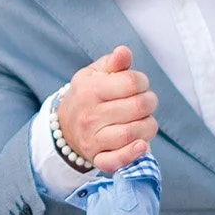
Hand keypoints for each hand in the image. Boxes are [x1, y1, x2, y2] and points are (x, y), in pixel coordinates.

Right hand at [55, 46, 157, 175]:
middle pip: (138, 107)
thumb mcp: (95, 74)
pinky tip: (142, 146)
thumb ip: (113, 63)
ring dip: (148, 126)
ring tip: (143, 121)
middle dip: (149, 102)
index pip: (131, 82)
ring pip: (132, 133)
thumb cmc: (88, 96)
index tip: (139, 85)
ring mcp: (93, 139)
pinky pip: (117, 161)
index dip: (142, 81)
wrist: (65, 127)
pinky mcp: (97, 159)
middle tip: (144, 103)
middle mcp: (90, 115)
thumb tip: (124, 52)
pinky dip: (133, 154)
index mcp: (90, 90)